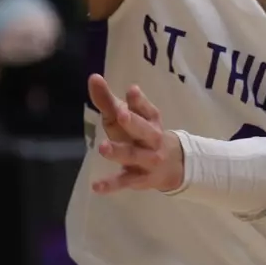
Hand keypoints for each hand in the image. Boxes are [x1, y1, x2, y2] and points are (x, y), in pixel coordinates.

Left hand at [87, 74, 183, 192]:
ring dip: (119, 151)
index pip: (146, 109)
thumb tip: (93, 77)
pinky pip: (125, 181)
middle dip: (133, 122)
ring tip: (103, 147)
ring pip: (134, 155)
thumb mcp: (125, 117)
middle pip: (144, 130)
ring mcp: (147, 160)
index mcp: (151, 120)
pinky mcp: (138, 178)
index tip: (131, 90)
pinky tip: (96, 186)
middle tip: (121, 114)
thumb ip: (107, 100)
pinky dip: (111, 185)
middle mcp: (152, 138)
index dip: (139, 101)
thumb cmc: (141, 135)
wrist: (172, 166)